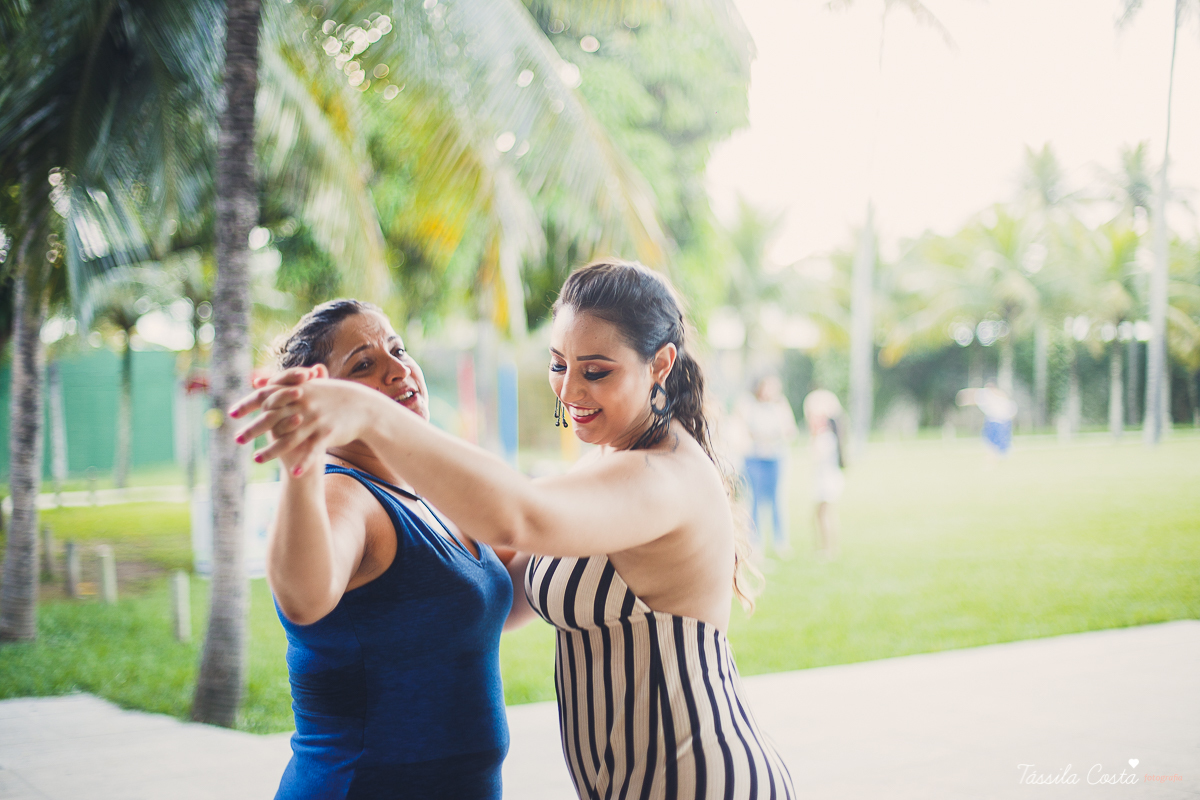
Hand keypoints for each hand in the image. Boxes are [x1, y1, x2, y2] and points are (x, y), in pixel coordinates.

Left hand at [230, 370, 381, 475]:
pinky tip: (294, 473)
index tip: (232, 413)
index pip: (266, 395)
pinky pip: (313, 450)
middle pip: (273, 418)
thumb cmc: (334, 397)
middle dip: (253, 430)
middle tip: (237, 439)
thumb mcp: (310, 387)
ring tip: (256, 460)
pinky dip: (304, 462)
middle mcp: (304, 404)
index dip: (248, 404)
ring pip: (290, 438)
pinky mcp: (328, 433)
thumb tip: (259, 383)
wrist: (364, 407)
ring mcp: (316, 419)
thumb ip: (283, 385)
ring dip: (272, 450)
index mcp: (298, 390)